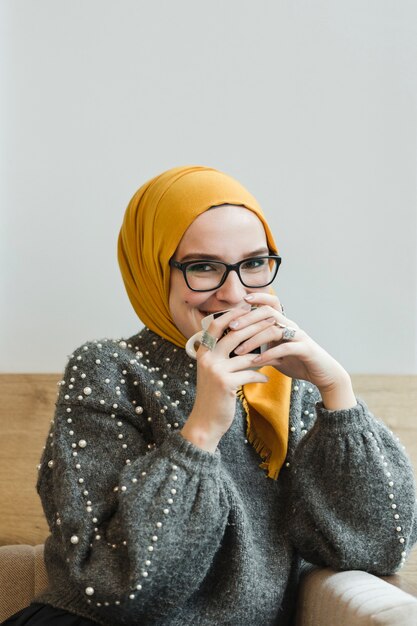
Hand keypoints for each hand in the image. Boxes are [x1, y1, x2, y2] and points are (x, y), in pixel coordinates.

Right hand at [181, 307, 275, 451]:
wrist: (205, 421)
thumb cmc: (212, 395)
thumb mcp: (212, 371)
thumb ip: (220, 354)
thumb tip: (239, 336)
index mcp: (203, 351)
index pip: (216, 325)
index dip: (232, 315)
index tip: (249, 309)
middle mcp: (207, 357)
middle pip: (234, 334)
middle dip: (255, 327)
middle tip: (271, 322)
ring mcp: (215, 370)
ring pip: (246, 355)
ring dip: (265, 355)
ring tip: (278, 355)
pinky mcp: (225, 384)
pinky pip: (250, 374)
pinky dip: (260, 376)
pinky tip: (266, 379)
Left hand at [226, 293, 356, 410]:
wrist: (323, 375)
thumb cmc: (298, 363)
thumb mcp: (276, 355)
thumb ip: (262, 348)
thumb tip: (240, 347)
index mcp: (284, 324)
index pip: (271, 304)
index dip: (259, 298)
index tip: (242, 300)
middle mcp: (292, 326)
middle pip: (269, 313)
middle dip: (249, 319)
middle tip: (232, 328)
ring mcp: (299, 337)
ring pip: (274, 330)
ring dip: (254, 340)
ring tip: (239, 350)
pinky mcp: (305, 349)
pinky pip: (285, 348)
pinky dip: (269, 354)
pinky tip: (256, 361)